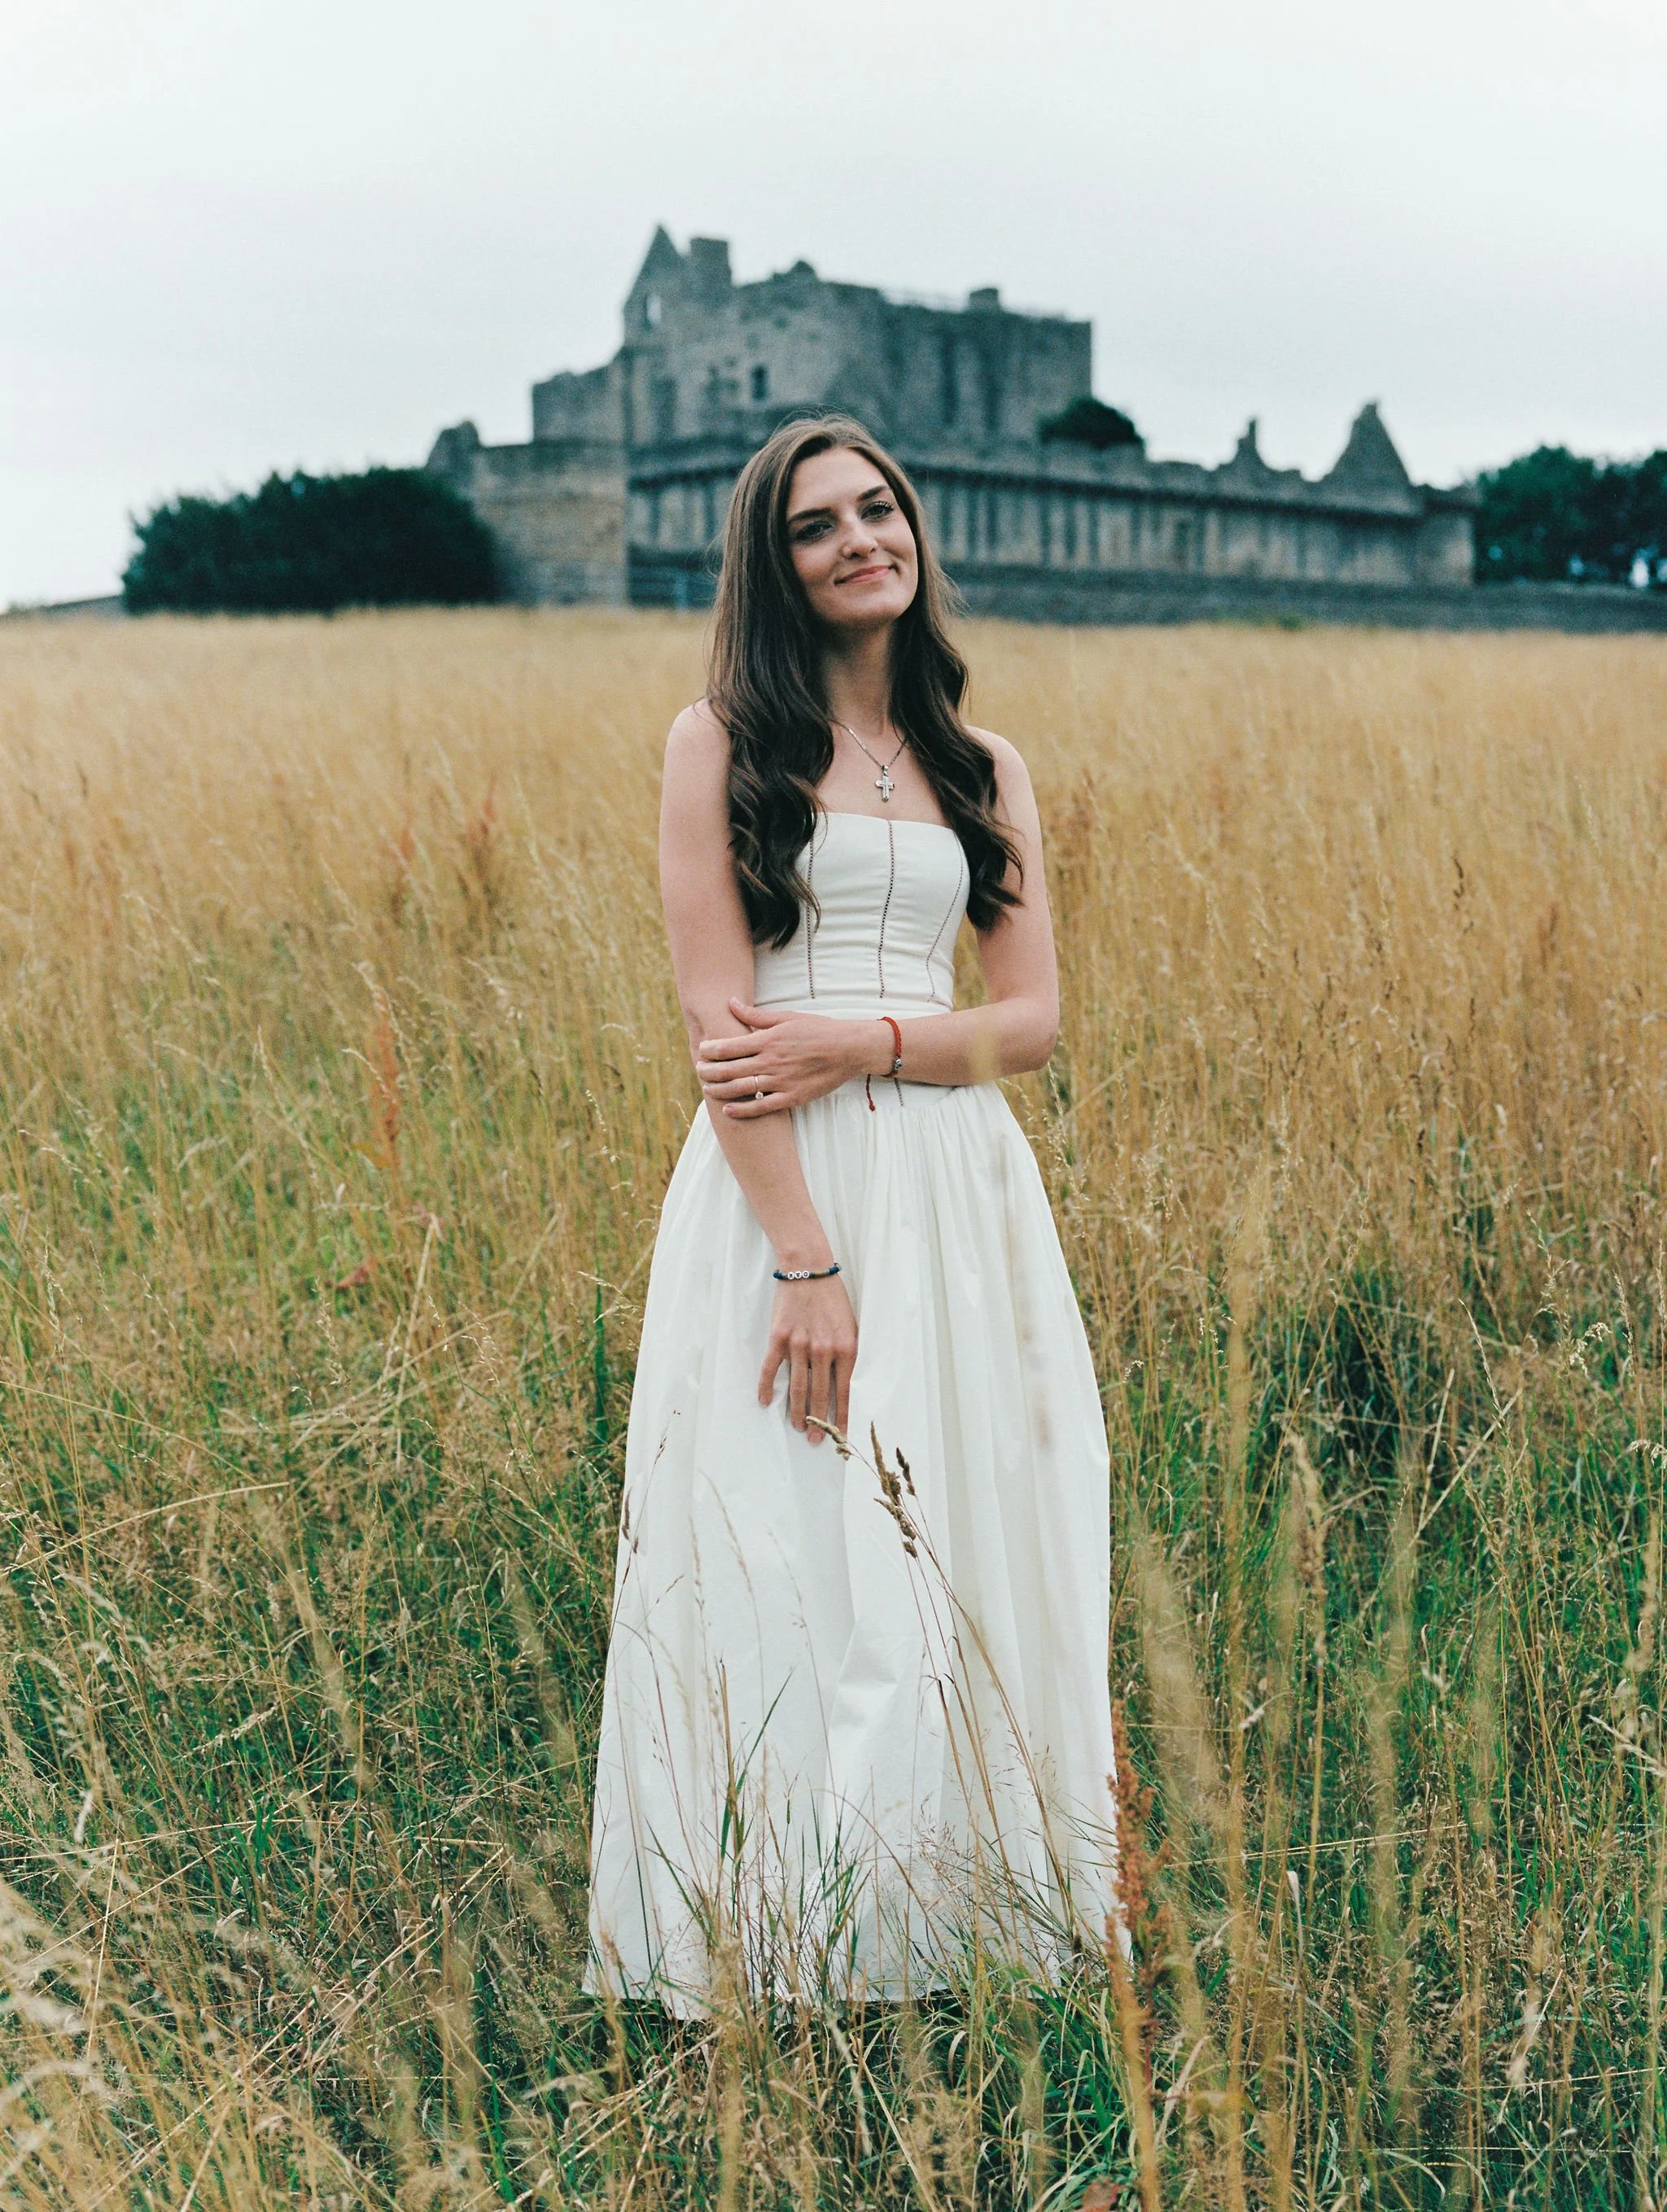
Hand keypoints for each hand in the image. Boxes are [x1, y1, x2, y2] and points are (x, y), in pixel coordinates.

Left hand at [699, 1000, 883, 1117]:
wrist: (848, 1049)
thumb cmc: (818, 1029)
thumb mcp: (787, 1017)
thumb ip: (756, 1014)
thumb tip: (731, 1002)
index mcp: (768, 1039)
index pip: (728, 1047)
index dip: (709, 1050)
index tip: (701, 1051)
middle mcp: (770, 1061)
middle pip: (728, 1069)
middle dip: (708, 1071)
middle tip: (699, 1070)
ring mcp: (780, 1081)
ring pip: (740, 1089)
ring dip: (718, 1090)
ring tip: (707, 1089)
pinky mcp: (791, 1097)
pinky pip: (760, 1107)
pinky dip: (741, 1110)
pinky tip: (727, 1110)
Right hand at [758, 1273, 856, 1444]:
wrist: (809, 1269)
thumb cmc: (833, 1297)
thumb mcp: (852, 1325)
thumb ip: (849, 1353)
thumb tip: (848, 1382)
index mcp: (845, 1348)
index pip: (844, 1391)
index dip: (842, 1415)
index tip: (841, 1434)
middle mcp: (822, 1350)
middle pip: (819, 1394)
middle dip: (818, 1421)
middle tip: (815, 1440)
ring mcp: (799, 1344)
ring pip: (797, 1386)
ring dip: (797, 1411)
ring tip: (797, 1426)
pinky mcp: (779, 1337)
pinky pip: (771, 1368)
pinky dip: (767, 1387)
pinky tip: (765, 1402)